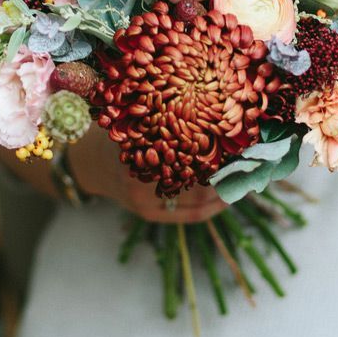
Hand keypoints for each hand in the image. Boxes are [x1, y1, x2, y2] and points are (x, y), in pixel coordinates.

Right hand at [66, 125, 226, 223]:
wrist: (89, 161)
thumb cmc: (123, 133)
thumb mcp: (142, 121)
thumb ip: (172, 124)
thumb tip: (218, 121)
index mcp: (143, 151)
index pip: (191, 157)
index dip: (219, 155)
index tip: (240, 148)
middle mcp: (144, 180)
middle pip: (198, 182)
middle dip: (225, 176)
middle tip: (248, 166)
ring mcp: (145, 201)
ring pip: (197, 203)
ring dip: (223, 194)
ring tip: (242, 181)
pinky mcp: (148, 213)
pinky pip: (188, 215)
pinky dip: (210, 209)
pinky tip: (224, 199)